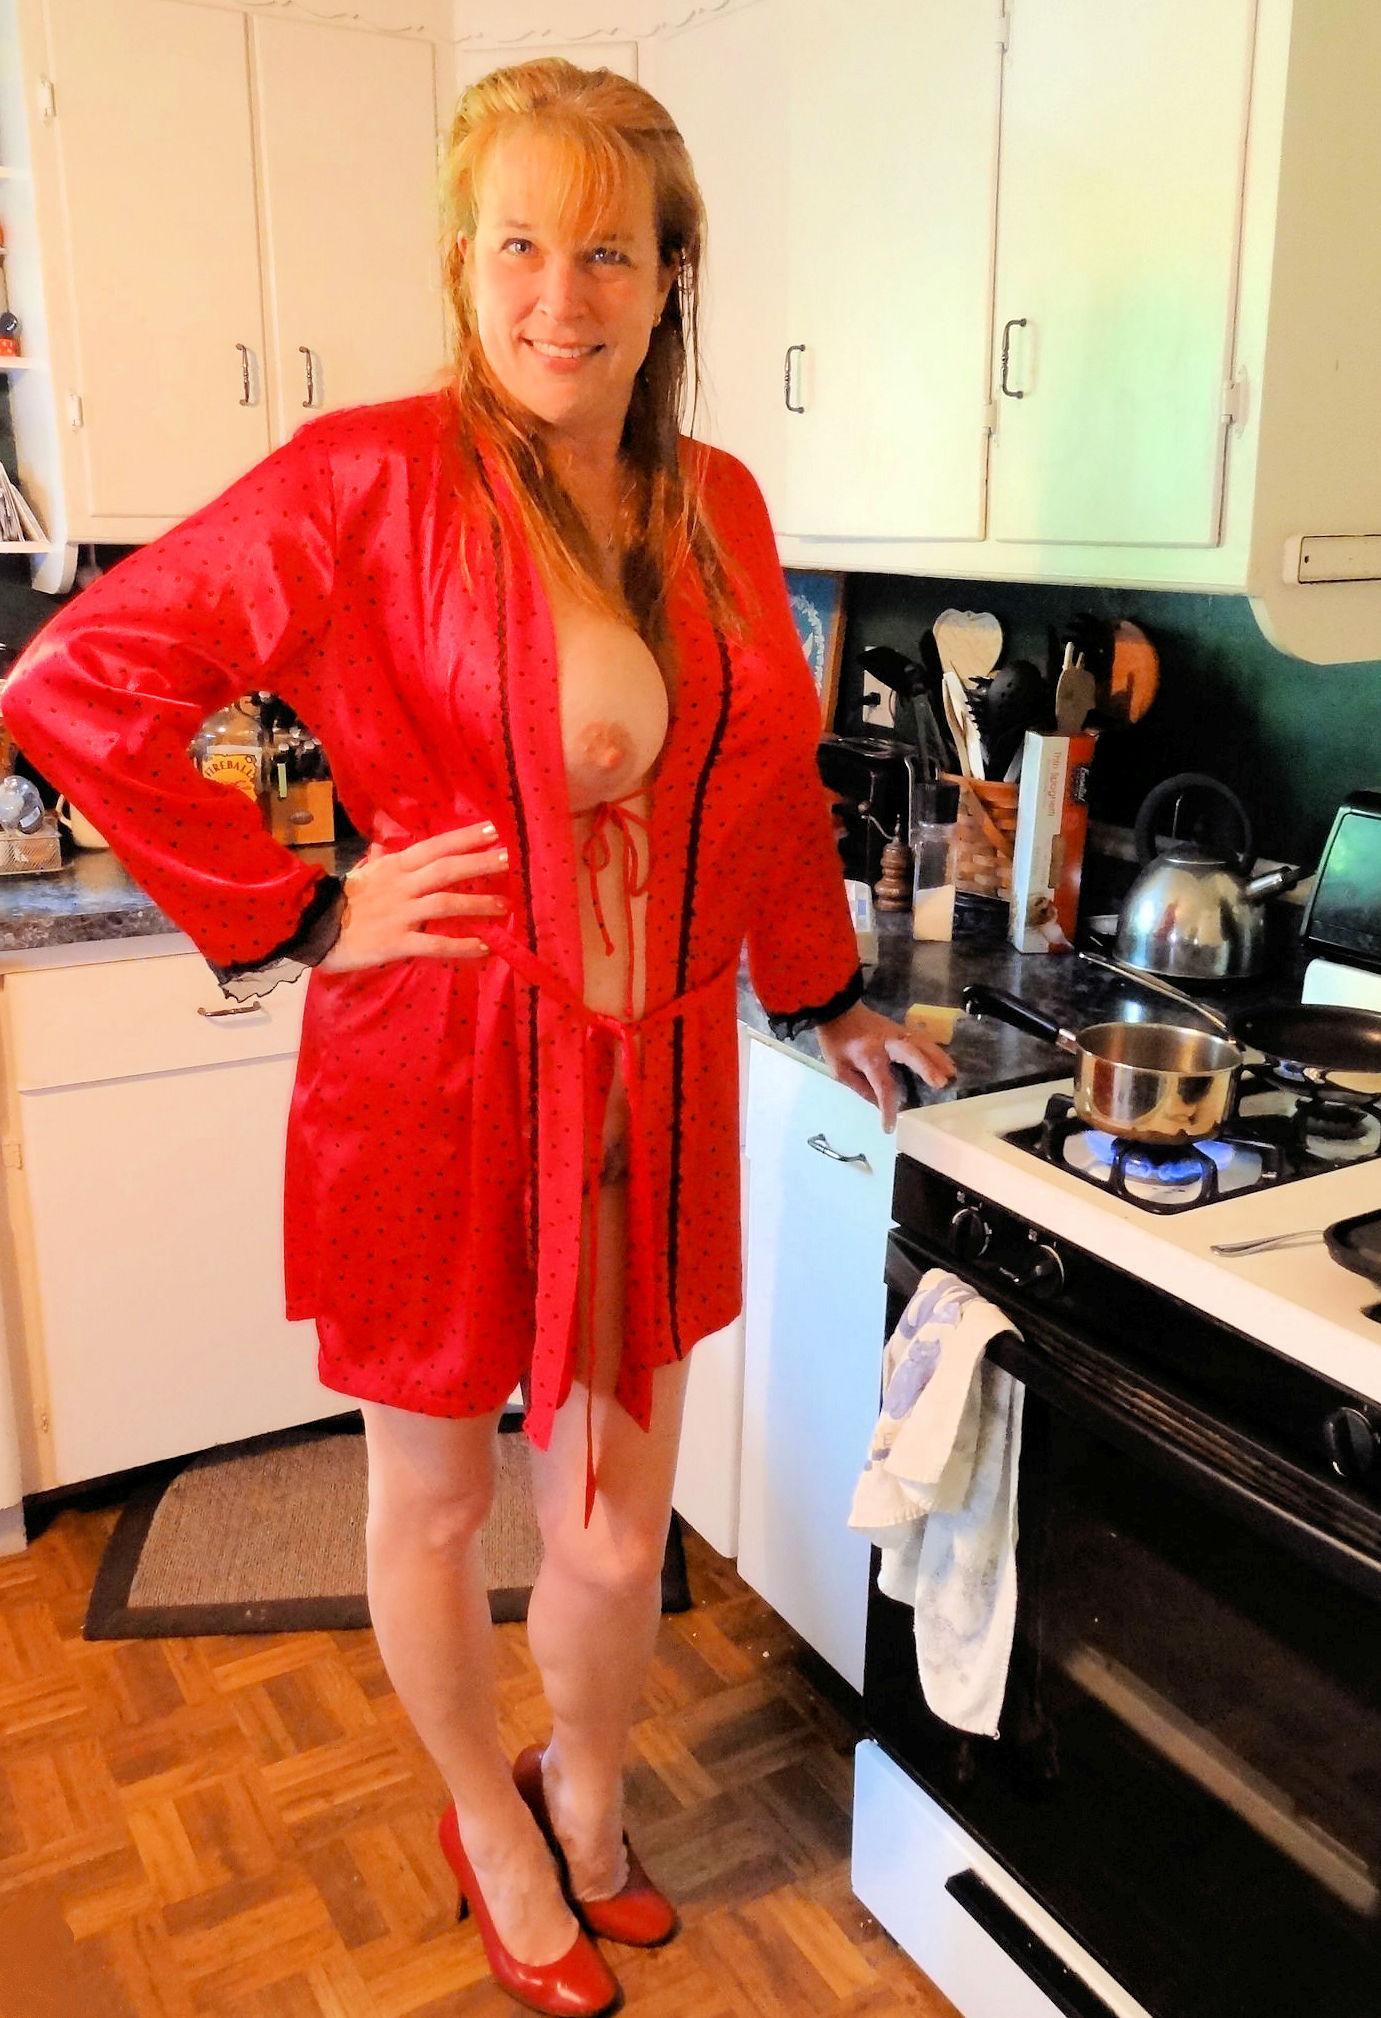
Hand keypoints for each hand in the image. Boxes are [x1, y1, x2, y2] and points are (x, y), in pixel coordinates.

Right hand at [318, 821, 509, 972]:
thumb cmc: (340, 902)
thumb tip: (385, 841)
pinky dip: (460, 945)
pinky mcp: (396, 942)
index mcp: (394, 867)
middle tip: (509, 860)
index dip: (465, 838)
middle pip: (446, 870)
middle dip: (479, 863)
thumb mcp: (362, 873)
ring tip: (504, 907)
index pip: (435, 846)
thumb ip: (380, 858)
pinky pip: (434, 944)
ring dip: (477, 904)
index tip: (493, 829)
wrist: (311, 928)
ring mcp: (400, 914)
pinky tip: (483, 947)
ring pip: (445, 904)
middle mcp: (401, 886)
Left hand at [815, 1000, 955, 1132]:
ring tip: (952, 1075)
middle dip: (926, 1067)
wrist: (837, 1009)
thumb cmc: (836, 1041)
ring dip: (938, 1059)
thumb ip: (861, 1088)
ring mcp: (896, 1033)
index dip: (888, 1107)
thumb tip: (881, 1106)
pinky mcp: (901, 1029)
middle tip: (941, 1083)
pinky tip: (946, 1062)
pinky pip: (922, 1040)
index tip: (889, 1127)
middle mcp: (886, 1043)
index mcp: (868, 1056)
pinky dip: (936, 1051)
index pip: (882, 1085)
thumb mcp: (839, 1069)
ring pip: (922, 1044)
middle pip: (910, 1053)